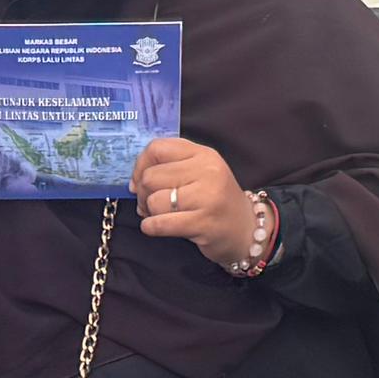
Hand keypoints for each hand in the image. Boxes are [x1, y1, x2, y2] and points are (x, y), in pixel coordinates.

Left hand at [134, 136, 262, 267]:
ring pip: (154, 201)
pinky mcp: (203, 223)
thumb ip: (169, 167)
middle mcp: (208, 171)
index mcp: (204, 154)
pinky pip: (159, 223)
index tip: (141, 180)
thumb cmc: (214, 199)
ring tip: (162, 215)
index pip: (157, 148)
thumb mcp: (199, 172)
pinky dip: (151, 227)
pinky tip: (158, 226)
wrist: (245, 228)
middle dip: (143, 194)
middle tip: (153, 203)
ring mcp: (208, 197)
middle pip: (150, 177)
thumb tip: (133, 182)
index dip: (140, 165)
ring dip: (149, 212)